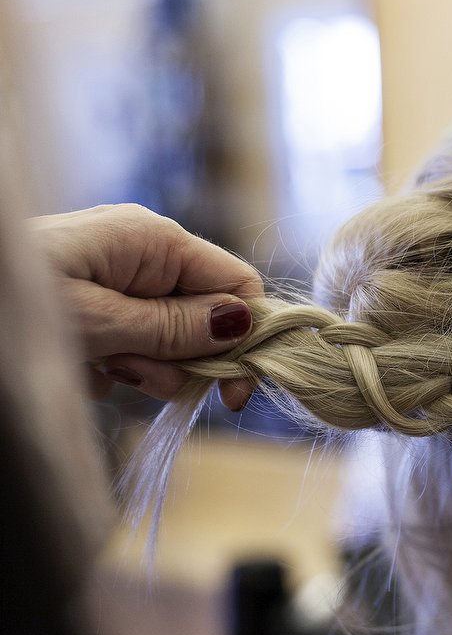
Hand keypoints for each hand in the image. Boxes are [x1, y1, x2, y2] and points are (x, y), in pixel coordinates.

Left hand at [30, 204, 262, 407]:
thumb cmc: (8, 304)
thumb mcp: (97, 321)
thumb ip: (173, 326)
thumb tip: (243, 324)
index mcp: (155, 239)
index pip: (237, 282)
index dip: (246, 339)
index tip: (230, 395)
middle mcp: (142, 248)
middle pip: (202, 314)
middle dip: (177, 358)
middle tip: (129, 374)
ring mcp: (115, 270)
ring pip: (165, 332)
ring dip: (139, 364)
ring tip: (95, 368)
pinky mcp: (91, 293)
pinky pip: (129, 335)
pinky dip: (110, 359)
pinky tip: (77, 364)